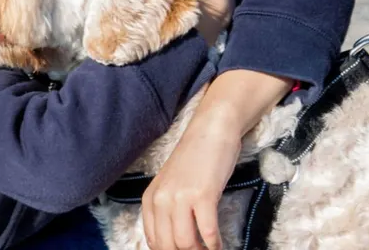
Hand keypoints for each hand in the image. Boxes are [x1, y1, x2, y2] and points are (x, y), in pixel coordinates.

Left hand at [142, 70, 293, 249]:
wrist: (212, 130)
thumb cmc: (196, 159)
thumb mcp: (172, 185)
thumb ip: (168, 211)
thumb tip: (175, 243)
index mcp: (150, 199)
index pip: (153, 241)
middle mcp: (161, 199)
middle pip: (167, 246)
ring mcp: (180, 197)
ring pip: (185, 244)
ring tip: (209, 249)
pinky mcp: (202, 195)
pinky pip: (207, 233)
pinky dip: (214, 244)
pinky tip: (219, 244)